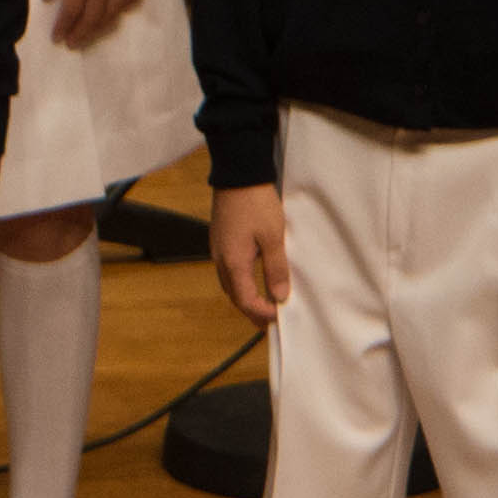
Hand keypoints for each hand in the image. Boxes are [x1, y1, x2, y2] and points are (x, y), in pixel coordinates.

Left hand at [40, 0, 148, 52]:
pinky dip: (128, 5)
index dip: (64, 26)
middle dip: (82, 32)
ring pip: (115, 9)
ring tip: (93, 33)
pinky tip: (120, 11)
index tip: (58, 39)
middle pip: (93, 15)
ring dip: (103, 25)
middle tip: (74, 44)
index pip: (72, 10)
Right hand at [211, 182, 289, 326]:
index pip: (246, 300)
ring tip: (264, 304)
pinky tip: (253, 279)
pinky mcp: (220, 241)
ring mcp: (217, 250)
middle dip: (252, 311)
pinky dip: (241, 283)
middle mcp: (220, 260)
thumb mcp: (273, 237)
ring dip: (245, 298)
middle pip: (234, 296)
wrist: (237, 176)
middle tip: (270, 321)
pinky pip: (228, 270)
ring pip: (229, 284)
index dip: (262, 313)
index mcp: (233, 262)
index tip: (280, 317)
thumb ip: (276, 269)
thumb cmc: (256, 204)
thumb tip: (279, 295)